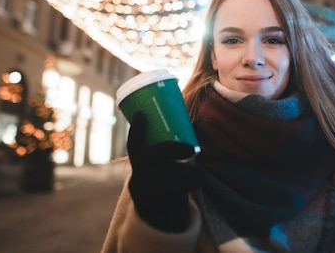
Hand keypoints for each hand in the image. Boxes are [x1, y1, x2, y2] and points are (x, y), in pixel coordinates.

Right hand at [127, 112, 200, 231]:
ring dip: (186, 170)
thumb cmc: (168, 188)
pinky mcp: (152, 202)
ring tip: (200, 174)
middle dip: (173, 149)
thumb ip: (170, 158)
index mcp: (139, 165)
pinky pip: (170, 188)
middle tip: (193, 149)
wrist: (162, 221)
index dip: (136, 129)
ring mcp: (142, 189)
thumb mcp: (164, 172)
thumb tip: (191, 129)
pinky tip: (197, 184)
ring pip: (164, 172)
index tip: (142, 114)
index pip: (134, 145)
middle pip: (152, 155)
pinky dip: (187, 183)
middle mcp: (137, 175)